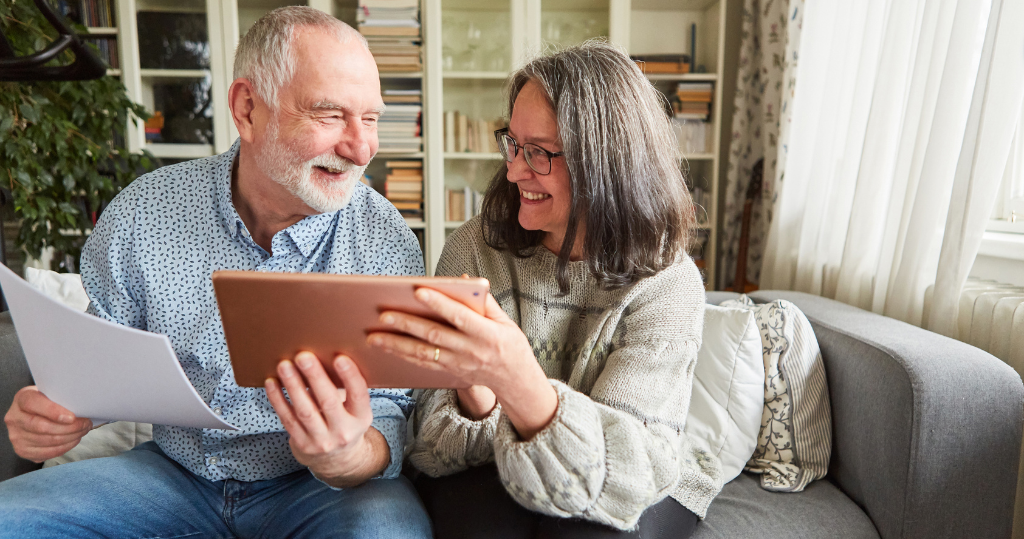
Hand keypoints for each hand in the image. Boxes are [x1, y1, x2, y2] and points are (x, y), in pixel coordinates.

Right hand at [4, 386, 91, 462]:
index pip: (33, 403)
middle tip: (86, 424)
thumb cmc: (48, 401)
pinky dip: (64, 447)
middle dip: (70, 427)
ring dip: (71, 437)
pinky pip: (46, 453)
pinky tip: (74, 440)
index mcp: (21, 398)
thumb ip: (60, 397)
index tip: (72, 417)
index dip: (53, 411)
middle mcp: (14, 418)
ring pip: (47, 441)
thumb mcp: (52, 392)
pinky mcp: (22, 451)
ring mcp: (16, 436)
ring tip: (83, 431)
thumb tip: (83, 405)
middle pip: (42, 427)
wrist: (35, 413)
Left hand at [265, 352, 388, 486]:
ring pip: (305, 411)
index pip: (358, 395)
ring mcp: (322, 441)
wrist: (337, 459)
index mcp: (361, 418)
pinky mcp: (302, 445)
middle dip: (314, 377)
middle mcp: (344, 431)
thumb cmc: (345, 421)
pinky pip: (288, 419)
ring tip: (284, 366)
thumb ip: (347, 389)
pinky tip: (272, 383)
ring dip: (293, 386)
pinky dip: (278, 400)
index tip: (340, 358)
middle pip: (328, 402)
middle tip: (303, 356)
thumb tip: (327, 353)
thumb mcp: (355, 409)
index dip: (350, 376)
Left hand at [367, 288, 557, 438]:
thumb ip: (483, 301)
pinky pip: (423, 365)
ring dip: (396, 345)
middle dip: (407, 325)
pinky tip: (387, 349)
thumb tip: (462, 279)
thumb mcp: (504, 321)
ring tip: (373, 337)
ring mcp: (458, 364)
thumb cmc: (510, 345)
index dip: (439, 303)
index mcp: (486, 333)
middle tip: (383, 316)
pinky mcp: (450, 373)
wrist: (515, 380)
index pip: (459, 316)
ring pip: (423, 354)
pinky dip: (403, 357)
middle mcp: (470, 350)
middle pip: (434, 335)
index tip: (418, 291)